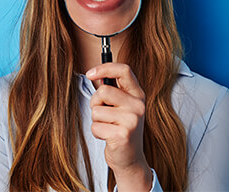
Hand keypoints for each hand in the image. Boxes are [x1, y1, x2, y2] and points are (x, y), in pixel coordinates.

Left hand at [86, 63, 151, 190]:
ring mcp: (132, 120)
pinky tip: (108, 137)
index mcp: (138, 94)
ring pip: (97, 110)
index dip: (105, 68)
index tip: (89, 74)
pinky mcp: (122, 135)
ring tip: (108, 127)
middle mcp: (138, 105)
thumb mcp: (122, 105)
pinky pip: (96, 126)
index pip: (124, 70)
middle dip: (95, 102)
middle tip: (103, 113)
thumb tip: (95, 73)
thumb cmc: (121, 128)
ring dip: (96, 119)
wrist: (130, 159)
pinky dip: (97, 132)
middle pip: (103, 91)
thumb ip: (113, 89)